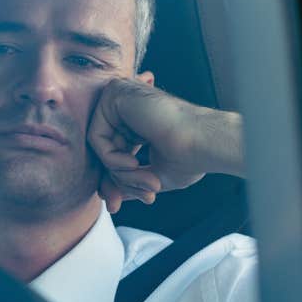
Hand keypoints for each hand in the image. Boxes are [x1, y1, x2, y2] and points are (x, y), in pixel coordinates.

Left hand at [88, 78, 243, 213]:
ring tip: (148, 182)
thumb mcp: (152, 176)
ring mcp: (119, 98)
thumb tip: (108, 197)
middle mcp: (126, 108)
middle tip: (143, 197)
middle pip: (103, 152)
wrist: (205, 143)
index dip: (114, 182)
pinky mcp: (114, 94)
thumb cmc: (190, 158)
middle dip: (117, 181)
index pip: (111, 154)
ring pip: (99, 147)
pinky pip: (95, 137)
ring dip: (119, 174)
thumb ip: (128, 181)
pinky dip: (111, 159)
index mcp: (136, 122)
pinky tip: (134, 163)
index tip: (118, 206)